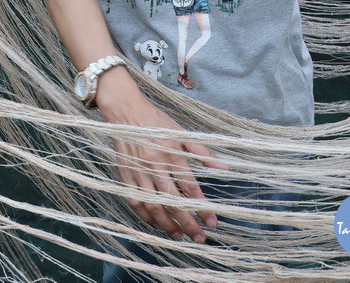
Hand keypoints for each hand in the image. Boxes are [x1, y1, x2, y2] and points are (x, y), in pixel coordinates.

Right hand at [97, 71, 225, 242]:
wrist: (125, 111)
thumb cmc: (156, 122)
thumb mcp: (182, 133)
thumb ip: (203, 153)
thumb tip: (224, 168)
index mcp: (172, 153)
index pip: (190, 188)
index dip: (202, 208)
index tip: (212, 223)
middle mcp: (154, 165)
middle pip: (172, 202)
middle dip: (187, 223)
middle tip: (199, 238)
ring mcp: (138, 171)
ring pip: (153, 206)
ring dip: (167, 224)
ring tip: (179, 235)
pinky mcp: (125, 175)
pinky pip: (135, 202)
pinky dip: (146, 216)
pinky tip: (157, 223)